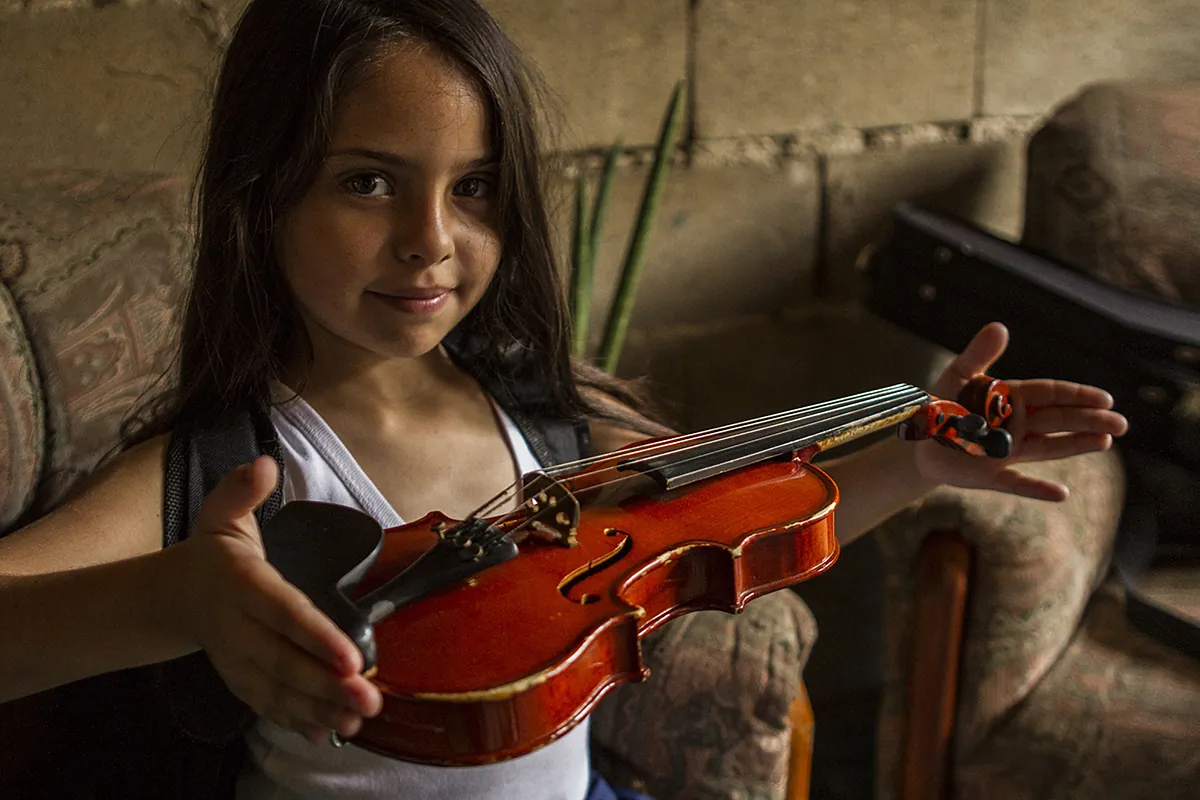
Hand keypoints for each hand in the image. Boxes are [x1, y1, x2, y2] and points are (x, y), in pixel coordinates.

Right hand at [171, 456, 381, 743]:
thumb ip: (241, 491)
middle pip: (285, 662)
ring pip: (280, 690)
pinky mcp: (243, 681)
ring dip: (320, 708)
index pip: (283, 612)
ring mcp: (240, 661)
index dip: (315, 636)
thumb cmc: (211, 555)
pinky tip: (330, 733)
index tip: (350, 655)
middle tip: (368, 699)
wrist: (173, 598)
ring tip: (358, 719)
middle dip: (327, 684)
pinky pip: (270, 706)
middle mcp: (240, 630)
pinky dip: (298, 721)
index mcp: (242, 586)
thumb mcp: (219, 514)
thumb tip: (263, 464)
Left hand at [916, 322, 1128, 499]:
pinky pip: (1018, 484)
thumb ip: (977, 355)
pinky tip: (1061, 494)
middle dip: (1089, 421)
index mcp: (1012, 399)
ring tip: (1105, 442)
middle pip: (1058, 420)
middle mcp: (1017, 425)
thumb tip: (1000, 327)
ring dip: (1075, 446)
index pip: (1051, 394)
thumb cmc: (942, 405)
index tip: (1104, 399)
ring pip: (1048, 447)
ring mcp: (1008, 452)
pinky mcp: (992, 476)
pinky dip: (1038, 490)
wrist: (920, 441)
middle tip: (1120, 424)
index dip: (1077, 396)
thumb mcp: (957, 376)